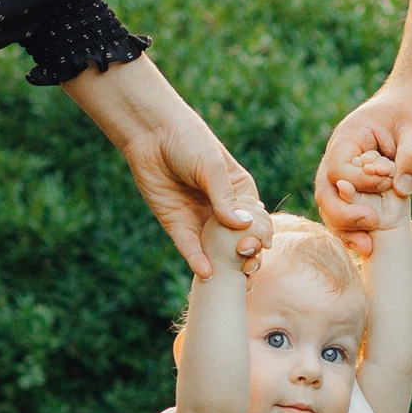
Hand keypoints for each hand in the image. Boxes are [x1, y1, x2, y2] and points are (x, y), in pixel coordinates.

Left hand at [63, 57, 266, 271]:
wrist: (151, 134)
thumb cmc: (188, 141)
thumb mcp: (212, 166)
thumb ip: (225, 197)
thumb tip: (243, 226)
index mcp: (241, 192)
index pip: (257, 221)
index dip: (260, 235)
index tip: (259, 242)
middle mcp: (223, 210)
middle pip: (240, 240)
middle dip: (247, 255)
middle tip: (247, 261)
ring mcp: (201, 219)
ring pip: (217, 250)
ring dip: (226, 266)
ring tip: (233, 278)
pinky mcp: (177, 225)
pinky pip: (190, 248)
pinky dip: (198, 261)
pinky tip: (206, 272)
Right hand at [316, 80, 411, 239]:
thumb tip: (402, 189)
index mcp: (349, 138)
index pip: (338, 168)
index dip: (359, 182)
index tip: (387, 181)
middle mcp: (341, 160)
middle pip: (327, 194)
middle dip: (343, 216)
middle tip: (369, 228)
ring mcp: (348, 179)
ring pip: (336, 210)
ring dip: (350, 231)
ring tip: (370, 249)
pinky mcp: (363, 194)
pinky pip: (357, 215)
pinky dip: (371, 232)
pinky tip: (393, 242)